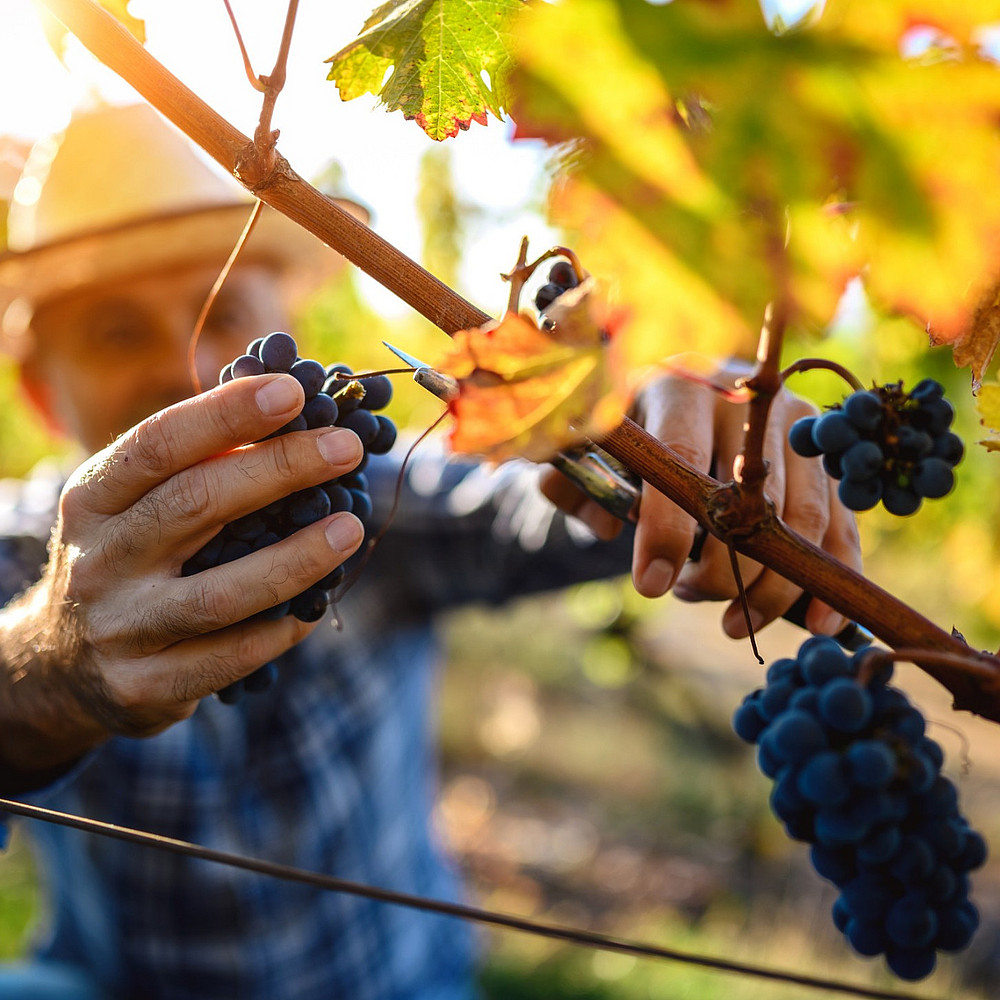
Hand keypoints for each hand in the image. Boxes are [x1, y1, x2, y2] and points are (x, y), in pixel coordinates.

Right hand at [0, 374, 363, 783]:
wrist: (59, 666)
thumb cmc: (127, 560)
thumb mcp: (133, 507)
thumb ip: (197, 468)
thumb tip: (298, 415)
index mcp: (94, 499)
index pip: (158, 444)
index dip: (226, 414)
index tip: (293, 392)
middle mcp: (100, 560)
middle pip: (195, 504)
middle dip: (280, 469)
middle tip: (347, 447)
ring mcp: (121, 627)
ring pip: (221, 594)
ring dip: (296, 558)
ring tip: (350, 528)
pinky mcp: (145, 685)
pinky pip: (231, 658)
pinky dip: (281, 630)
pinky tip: (316, 607)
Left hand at [540, 370, 861, 637]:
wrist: (689, 387)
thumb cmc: (634, 427)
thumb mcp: (591, 447)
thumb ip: (575, 484)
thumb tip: (606, 526)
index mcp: (681, 388)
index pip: (683, 460)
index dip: (668, 529)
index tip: (652, 587)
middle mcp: (747, 401)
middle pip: (749, 501)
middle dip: (722, 571)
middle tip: (689, 596)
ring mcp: (796, 423)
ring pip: (802, 519)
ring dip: (773, 587)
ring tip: (735, 622)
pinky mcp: (824, 454)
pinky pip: (841, 522)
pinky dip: (834, 574)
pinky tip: (819, 622)